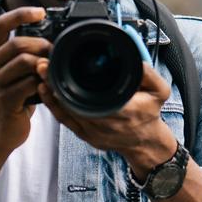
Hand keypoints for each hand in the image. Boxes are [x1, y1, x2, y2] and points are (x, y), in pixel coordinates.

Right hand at [0, 6, 50, 156]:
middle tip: (54, 54)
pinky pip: (30, 83)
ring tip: (51, 72)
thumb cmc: (8, 103)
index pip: (0, 25)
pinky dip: (44, 83)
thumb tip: (47, 40)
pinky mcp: (4, 100)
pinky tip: (48, 88)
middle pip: (18, 43)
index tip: (40, 12)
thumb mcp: (8, 75)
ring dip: (44, 65)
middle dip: (42, 45)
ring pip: (25, 61)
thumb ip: (20, 57)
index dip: (21, 14)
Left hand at [42, 63, 176, 179]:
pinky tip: (44, 91)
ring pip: (65, 111)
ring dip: (51, 92)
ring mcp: (93, 131)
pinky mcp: (85, 135)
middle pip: (73, 102)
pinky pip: (64, 120)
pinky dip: (53, 106)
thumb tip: (136, 60)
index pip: (93, 97)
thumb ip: (149, 74)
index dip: (73, 83)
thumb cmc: (150, 114)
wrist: (145, 141)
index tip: (60, 65)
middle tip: (43, 65)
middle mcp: (105, 123)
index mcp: (123, 111)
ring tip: (40, 73)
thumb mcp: (160, 91)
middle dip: (55, 83)